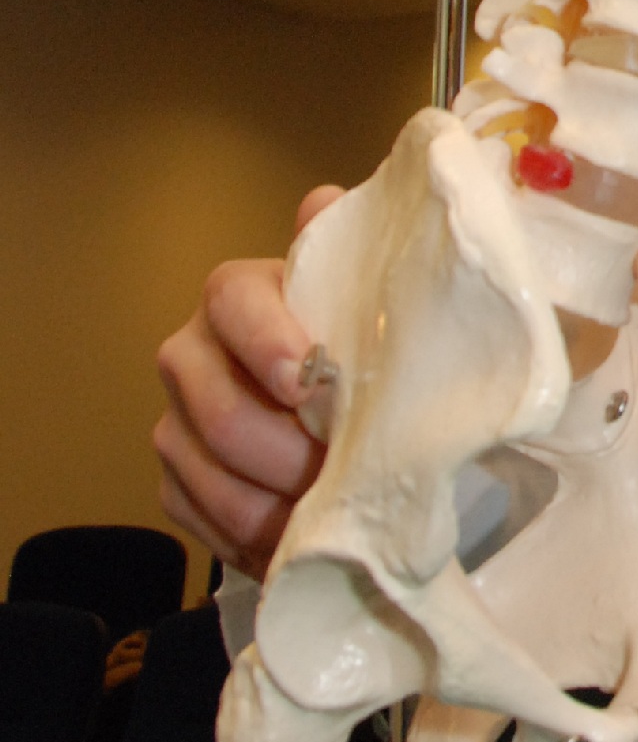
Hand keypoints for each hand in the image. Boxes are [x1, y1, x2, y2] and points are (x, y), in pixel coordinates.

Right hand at [153, 185, 343, 578]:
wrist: (328, 394)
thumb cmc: (350, 334)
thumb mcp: (358, 291)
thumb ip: (344, 251)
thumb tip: (323, 201)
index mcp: (235, 295)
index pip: (233, 302)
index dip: (267, 342)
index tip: (311, 383)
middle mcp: (190, 354)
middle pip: (224, 415)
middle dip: (293, 456)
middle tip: (353, 477)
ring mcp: (176, 423)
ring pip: (216, 481)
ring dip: (283, 509)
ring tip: (339, 521)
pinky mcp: (176, 483)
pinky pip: (209, 525)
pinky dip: (262, 541)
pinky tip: (305, 541)